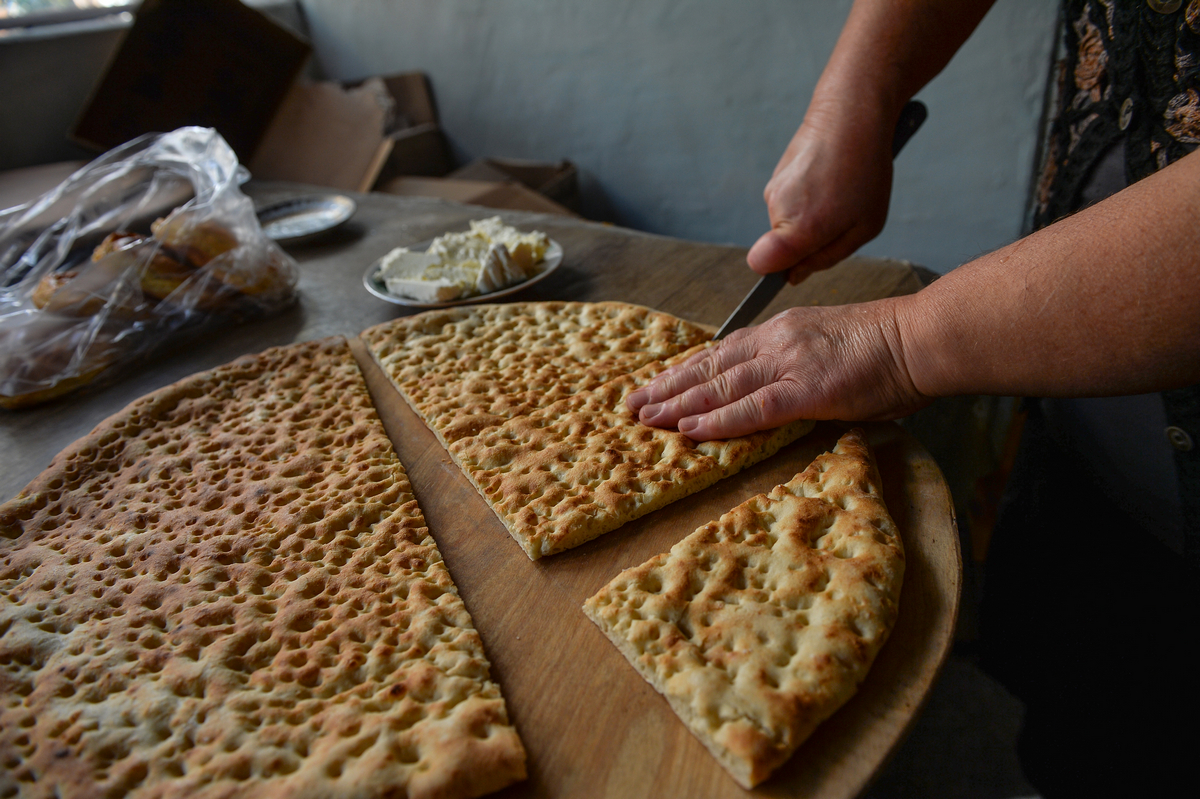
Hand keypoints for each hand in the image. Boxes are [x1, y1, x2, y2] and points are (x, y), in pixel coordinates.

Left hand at [626, 303, 931, 439]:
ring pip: (721, 387)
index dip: (687, 370)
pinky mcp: (805, 391)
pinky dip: (717, 421)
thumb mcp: (833, 346)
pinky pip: (752, 410)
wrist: (922, 338)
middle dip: (668, 387)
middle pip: (711, 368)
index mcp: (783, 331)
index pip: (723, 352)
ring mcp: (788, 365)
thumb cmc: (890, 348)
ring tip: (645, 417)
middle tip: (632, 403)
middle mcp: (777, 343)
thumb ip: (802, 364)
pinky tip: (689, 430)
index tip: (659, 382)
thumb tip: (784, 388)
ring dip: (678, 404)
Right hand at [747, 99, 896, 282]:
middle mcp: (777, 209)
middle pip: (781, 248)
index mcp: (800, 227)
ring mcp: (773, 190)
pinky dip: (807, 198)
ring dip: (810, 218)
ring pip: (786, 225)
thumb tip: (794, 275)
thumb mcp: (865, 227)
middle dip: (809, 243)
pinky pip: (788, 203)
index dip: (779, 271)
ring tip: (840, 192)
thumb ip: (825, 258)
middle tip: (842, 217)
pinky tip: (829, 178)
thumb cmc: (866, 170)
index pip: (761, 265)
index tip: (799, 266)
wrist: (852, 113)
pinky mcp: (776, 175)